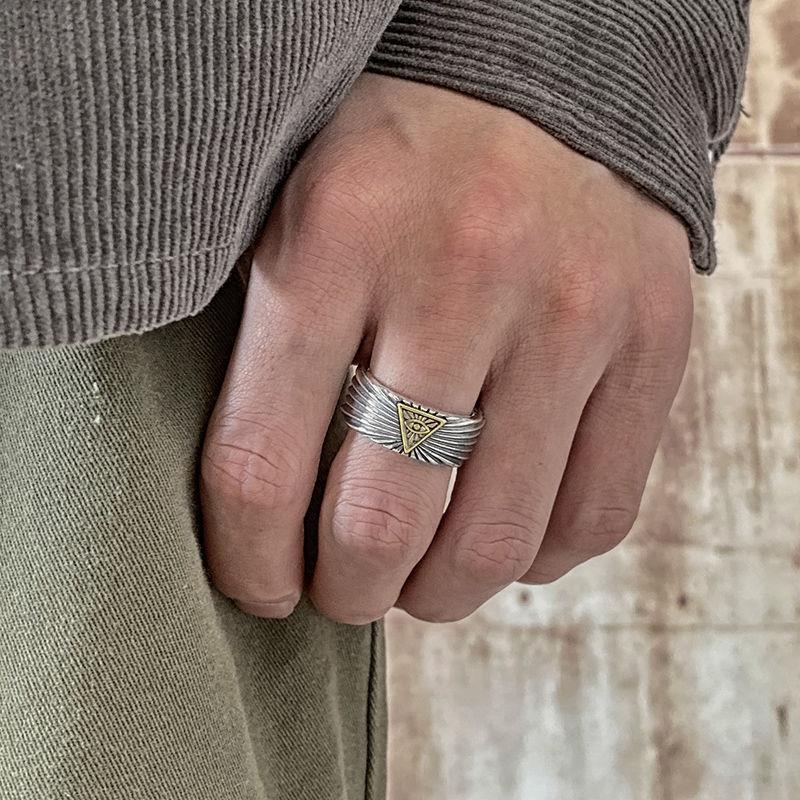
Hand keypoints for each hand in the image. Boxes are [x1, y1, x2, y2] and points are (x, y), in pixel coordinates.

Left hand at [199, 73, 692, 623]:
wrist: (543, 76)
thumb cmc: (400, 160)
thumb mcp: (299, 210)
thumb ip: (269, 343)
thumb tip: (262, 504)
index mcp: (338, 234)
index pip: (262, 462)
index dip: (250, 558)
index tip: (263, 583)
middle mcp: (461, 271)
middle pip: (384, 520)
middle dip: (350, 590)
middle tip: (342, 589)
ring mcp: (571, 308)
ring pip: (496, 537)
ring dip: (441, 591)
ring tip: (418, 578)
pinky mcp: (653, 336)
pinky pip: (594, 511)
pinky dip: (536, 555)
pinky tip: (502, 532)